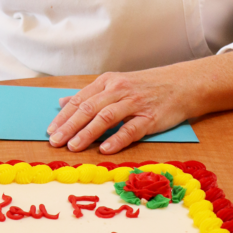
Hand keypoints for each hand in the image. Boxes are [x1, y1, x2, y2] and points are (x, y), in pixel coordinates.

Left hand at [47, 68, 186, 153]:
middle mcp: (118, 90)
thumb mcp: (116, 84)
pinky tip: (104, 149)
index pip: (80, 100)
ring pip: (105, 118)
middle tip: (55, 142)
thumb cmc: (147, 87)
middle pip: (89, 109)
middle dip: (69, 126)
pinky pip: (131, 129)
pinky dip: (117, 139)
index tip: (50, 131)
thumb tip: (62, 102)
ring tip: (73, 146)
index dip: (63, 116)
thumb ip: (90, 95)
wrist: (183, 84)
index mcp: (108, 82)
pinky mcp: (150, 117)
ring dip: (87, 133)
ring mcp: (134, 103)